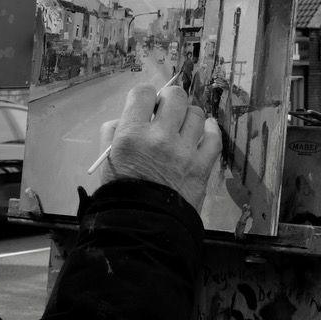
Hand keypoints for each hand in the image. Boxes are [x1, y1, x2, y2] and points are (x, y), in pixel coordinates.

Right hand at [99, 84, 220, 207]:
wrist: (143, 226)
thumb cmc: (121, 193)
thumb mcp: (106, 159)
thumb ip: (112, 132)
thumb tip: (126, 117)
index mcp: (131, 134)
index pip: (143, 92)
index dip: (145, 96)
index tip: (147, 105)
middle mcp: (160, 137)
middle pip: (175, 97)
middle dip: (170, 99)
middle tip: (167, 111)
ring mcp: (184, 151)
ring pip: (196, 114)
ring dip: (189, 116)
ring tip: (183, 125)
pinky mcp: (202, 166)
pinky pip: (214, 137)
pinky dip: (210, 130)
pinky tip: (204, 130)